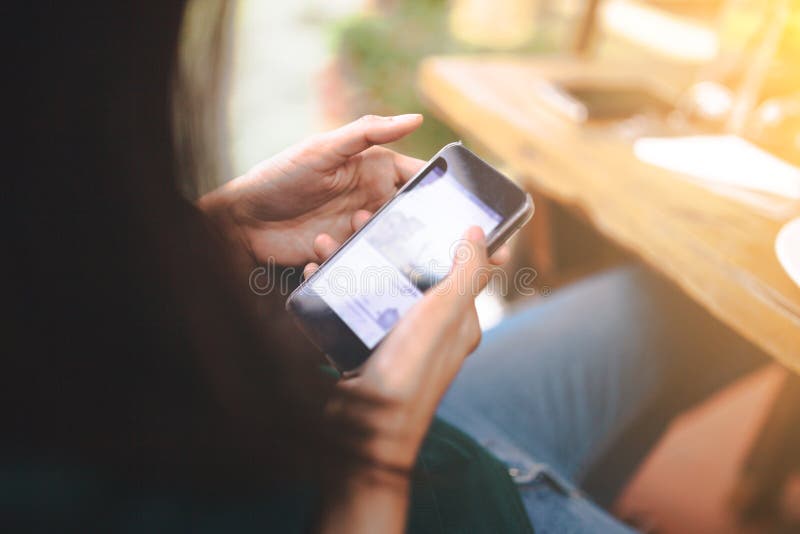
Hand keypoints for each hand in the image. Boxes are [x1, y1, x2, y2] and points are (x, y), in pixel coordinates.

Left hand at [199, 114, 426, 265]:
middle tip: (376, 226)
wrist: (240, 219)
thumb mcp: (324, 149)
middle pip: (407, 218)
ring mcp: (356, 230)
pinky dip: (338, 260)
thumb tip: (417, 119)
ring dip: (363, 244)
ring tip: (331, 235)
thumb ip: (368, 132)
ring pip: (383, 245)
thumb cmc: (281, 175)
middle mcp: (371, 201)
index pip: (417, 179)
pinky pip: (356, 263)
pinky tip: (314, 250)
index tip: (449, 205)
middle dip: (402, 227)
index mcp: (374, 171)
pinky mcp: (341, 255)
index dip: (435, 190)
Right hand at [305, 223, 503, 471]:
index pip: (460, 266)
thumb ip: (466, 273)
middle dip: (388, 241)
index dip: (444, 234)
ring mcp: (396, 337)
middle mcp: (430, 326)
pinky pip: (353, 305)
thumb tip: (481, 233)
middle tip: (362, 218)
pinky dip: (335, 283)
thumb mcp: (444, 315)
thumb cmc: (410, 375)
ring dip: (355, 257)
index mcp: (458, 319)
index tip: (422, 208)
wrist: (363, 434)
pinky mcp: (365, 347)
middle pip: (412, 270)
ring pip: (379, 283)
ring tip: (330, 240)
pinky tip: (317, 269)